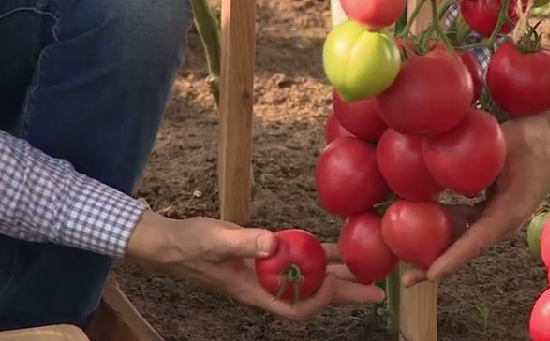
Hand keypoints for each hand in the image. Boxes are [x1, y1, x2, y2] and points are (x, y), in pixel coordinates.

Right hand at [126, 213, 384, 319]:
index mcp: (254, 290)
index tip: (339, 286)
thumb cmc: (189, 246)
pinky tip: (336, 248)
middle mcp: (266, 284)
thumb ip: (244, 243)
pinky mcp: (266, 254)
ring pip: (310, 276)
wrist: (172, 242)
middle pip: (313, 294)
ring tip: (368, 270)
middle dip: (345, 292)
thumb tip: (273, 244)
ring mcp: (268, 270)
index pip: (295, 306)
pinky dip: (318, 253)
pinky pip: (299, 257)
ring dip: (338, 273)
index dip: (320, 300)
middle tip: (378, 289)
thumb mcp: (214, 243)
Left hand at [403, 103, 549, 285]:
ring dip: (438, 246)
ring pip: (464, 236)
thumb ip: (473, 160)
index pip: (477, 240)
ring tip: (407, 259)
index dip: (453, 257)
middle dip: (436, 263)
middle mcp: (503, 221)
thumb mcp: (502, 145)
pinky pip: (466, 222)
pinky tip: (421, 223)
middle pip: (466, 247)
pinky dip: (444, 225)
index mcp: (509, 211)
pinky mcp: (492, 208)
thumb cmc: (530, 139)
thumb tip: (435, 169)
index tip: (432, 273)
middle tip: (407, 279)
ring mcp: (497, 216)